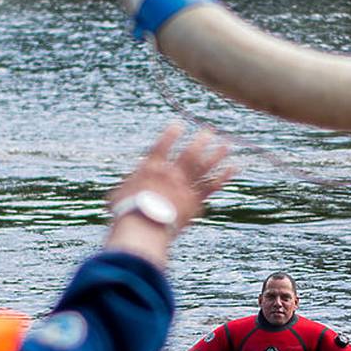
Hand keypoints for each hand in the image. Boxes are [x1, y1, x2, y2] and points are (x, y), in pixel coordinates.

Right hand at [105, 124, 234, 267]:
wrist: (145, 225)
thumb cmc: (126, 214)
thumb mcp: (117, 199)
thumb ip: (123, 191)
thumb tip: (117, 195)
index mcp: (150, 169)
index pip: (161, 147)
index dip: (169, 135)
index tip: (178, 125)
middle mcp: (170, 174)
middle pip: (188, 154)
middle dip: (200, 141)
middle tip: (209, 131)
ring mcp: (184, 186)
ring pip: (203, 167)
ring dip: (216, 154)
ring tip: (226, 144)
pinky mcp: (194, 201)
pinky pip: (211, 186)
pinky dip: (223, 176)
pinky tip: (233, 168)